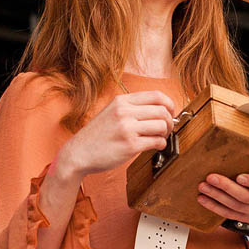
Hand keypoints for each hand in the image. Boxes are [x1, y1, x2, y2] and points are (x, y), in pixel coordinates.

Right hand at [58, 91, 174, 179]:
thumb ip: (133, 108)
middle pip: (162, 111)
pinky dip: (161, 144)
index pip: (156, 95)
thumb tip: (161, 110)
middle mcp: (124, 112)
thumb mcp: (112, 112)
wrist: (78, 153)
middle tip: (166, 129)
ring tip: (159, 137)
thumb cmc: (97, 135)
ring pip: (162, 126)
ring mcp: (127, 128)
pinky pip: (156, 142)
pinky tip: (155, 146)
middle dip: (169, 121)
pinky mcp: (130, 146)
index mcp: (121, 101)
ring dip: (166, 133)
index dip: (170, 104)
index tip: (170, 112)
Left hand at [197, 172, 248, 232]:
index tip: (239, 177)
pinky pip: (228, 214)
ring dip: (216, 196)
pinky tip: (203, 199)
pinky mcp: (245, 219)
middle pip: (246, 196)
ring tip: (203, 187)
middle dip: (226, 187)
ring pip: (234, 206)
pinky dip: (214, 206)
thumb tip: (241, 145)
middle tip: (211, 177)